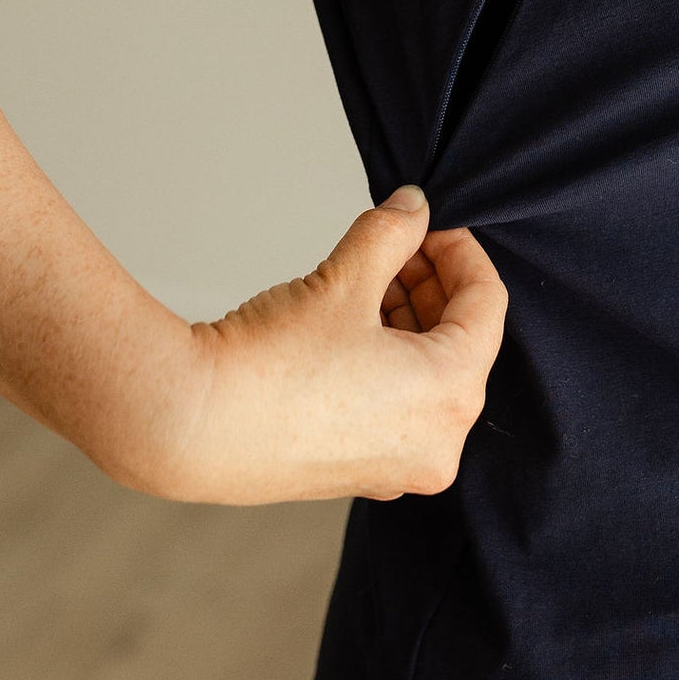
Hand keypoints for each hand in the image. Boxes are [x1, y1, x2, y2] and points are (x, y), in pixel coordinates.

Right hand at [163, 188, 507, 505]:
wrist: (190, 426)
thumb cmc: (269, 365)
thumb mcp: (342, 282)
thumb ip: (390, 235)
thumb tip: (412, 208)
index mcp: (451, 395)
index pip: (488, 306)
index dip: (461, 253)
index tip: (431, 224)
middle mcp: (437, 444)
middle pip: (461, 343)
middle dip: (430, 285)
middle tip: (396, 244)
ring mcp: (397, 466)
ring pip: (426, 376)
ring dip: (406, 320)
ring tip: (364, 279)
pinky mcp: (359, 472)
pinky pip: (395, 406)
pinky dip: (385, 361)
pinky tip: (346, 325)